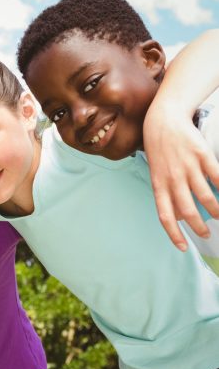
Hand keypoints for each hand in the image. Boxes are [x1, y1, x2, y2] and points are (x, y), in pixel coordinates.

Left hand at [144, 108, 218, 250]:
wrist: (163, 121)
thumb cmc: (160, 151)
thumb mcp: (156, 173)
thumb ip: (166, 193)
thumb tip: (177, 216)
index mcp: (159, 184)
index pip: (165, 216)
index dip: (174, 234)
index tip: (183, 247)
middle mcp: (172, 178)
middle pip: (187, 210)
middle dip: (199, 227)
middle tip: (207, 233)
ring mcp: (188, 167)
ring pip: (205, 196)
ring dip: (215, 210)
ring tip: (218, 215)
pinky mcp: (202, 155)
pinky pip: (217, 177)